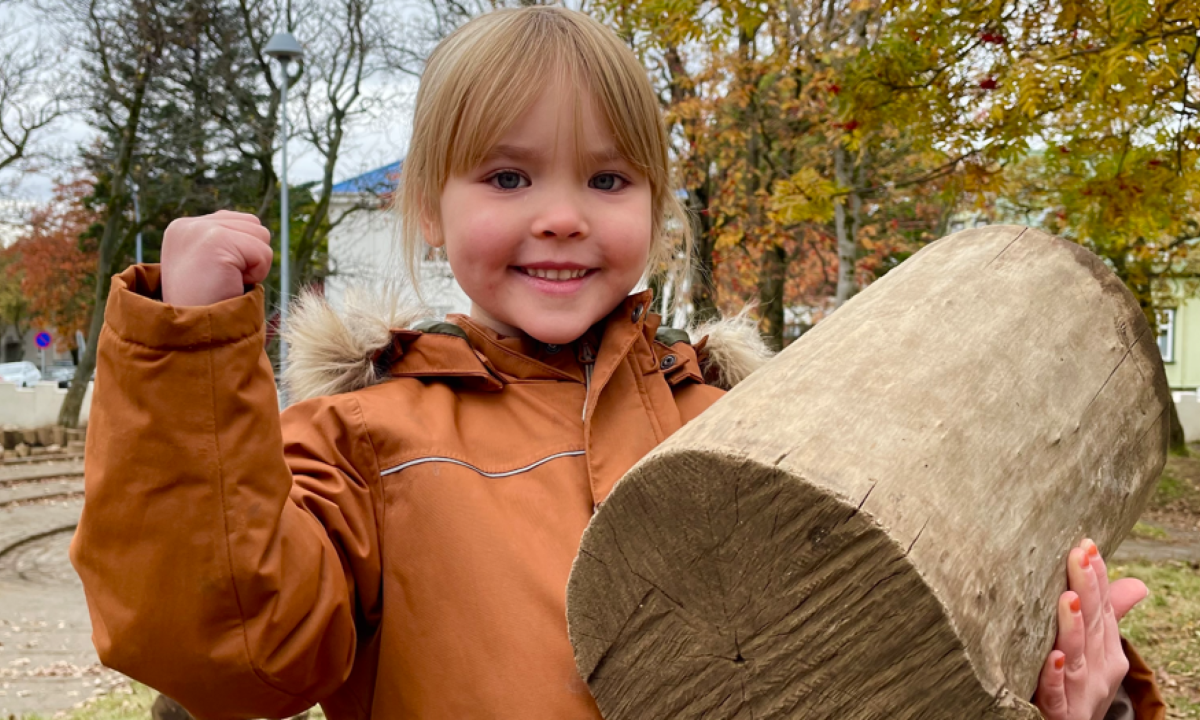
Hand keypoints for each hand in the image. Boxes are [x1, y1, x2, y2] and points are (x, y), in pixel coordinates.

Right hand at [161, 210, 273, 306]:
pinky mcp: (216, 241)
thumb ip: (226, 242)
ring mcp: (200, 230)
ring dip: (255, 266)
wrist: (191, 336)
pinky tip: (231, 284)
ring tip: (227, 281)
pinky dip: (256, 275)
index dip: (243, 253)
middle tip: (224, 280)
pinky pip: (263, 254)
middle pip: (254, 225)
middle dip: (251, 257)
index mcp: (185, 227)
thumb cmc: (207, 307)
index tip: (218, 275)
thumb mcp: (209, 266)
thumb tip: (257, 228)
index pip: (241, 221)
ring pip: (262, 236)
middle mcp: (188, 224)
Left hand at [1033, 538, 1147, 719]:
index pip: (1103, 608)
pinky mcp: (1059, 713)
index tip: (1087, 545)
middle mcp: (1098, 669)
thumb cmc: (1080, 684)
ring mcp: (1080, 691)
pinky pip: (1054, 694)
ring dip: (1072, 627)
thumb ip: (1109, 615)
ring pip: (1076, 656)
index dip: (1096, 578)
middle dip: (1087, 589)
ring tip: (1067, 598)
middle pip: (1093, 625)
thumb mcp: (1096, 650)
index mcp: (1107, 651)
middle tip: (1078, 555)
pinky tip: (1050, 657)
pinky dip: (1052, 676)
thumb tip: (1138, 583)